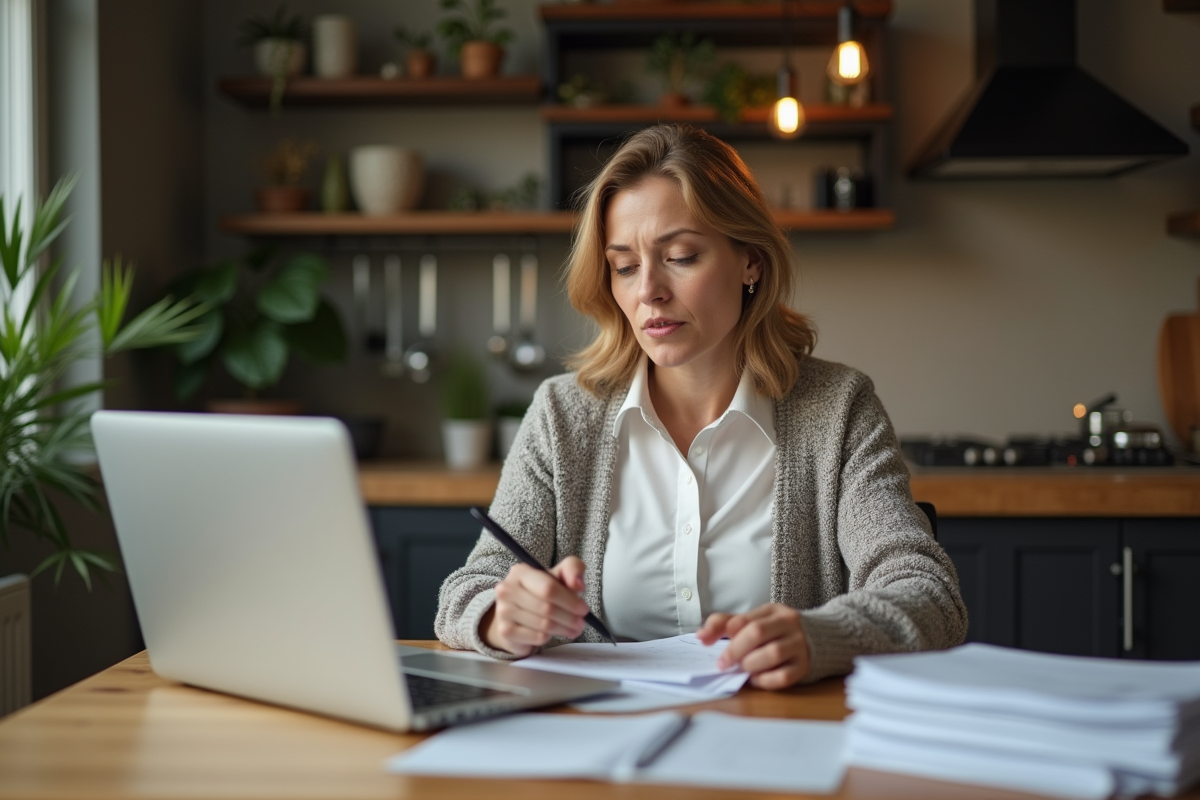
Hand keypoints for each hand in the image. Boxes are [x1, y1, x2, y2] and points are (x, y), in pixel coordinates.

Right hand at [481, 557, 589, 656]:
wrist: (516, 614)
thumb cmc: (541, 592)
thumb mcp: (559, 575)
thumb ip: (573, 568)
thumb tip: (578, 584)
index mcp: (520, 572)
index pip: (548, 588)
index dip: (569, 601)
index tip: (584, 609)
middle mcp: (507, 589)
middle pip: (546, 608)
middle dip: (569, 618)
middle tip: (581, 623)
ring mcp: (503, 611)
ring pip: (543, 625)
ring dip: (563, 629)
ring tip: (572, 629)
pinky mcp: (505, 631)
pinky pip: (536, 637)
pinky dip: (549, 637)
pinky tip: (552, 633)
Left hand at [695, 603, 809, 689]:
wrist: (818, 639)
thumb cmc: (776, 631)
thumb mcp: (754, 620)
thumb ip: (725, 624)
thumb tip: (700, 636)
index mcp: (773, 611)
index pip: (742, 620)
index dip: (723, 633)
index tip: (710, 645)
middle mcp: (789, 624)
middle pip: (757, 633)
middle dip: (735, 650)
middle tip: (723, 663)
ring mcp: (799, 646)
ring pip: (772, 653)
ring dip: (751, 665)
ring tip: (743, 669)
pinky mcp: (804, 667)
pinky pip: (783, 676)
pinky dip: (765, 680)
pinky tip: (757, 679)